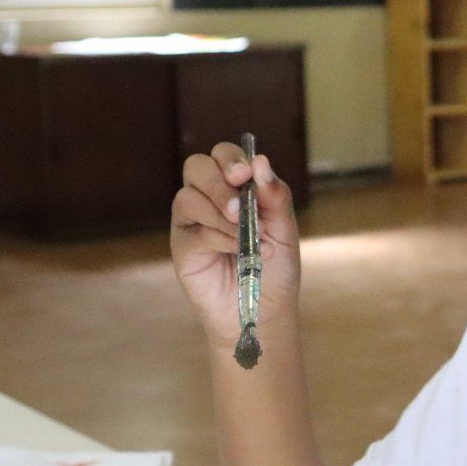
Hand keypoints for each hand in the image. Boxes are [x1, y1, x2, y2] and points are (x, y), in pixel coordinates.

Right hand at [170, 144, 300, 348]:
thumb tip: (261, 162)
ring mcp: (192, 220)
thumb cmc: (275, 268)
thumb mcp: (285, 230)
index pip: (224, 155)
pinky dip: (218, 236)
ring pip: (188, 196)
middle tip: (240, 207)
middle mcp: (209, 197)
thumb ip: (275, 196)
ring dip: (219, 212)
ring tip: (247, 236)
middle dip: (218, 181)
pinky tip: (237, 251)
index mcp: (235, 187)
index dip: (232, 158)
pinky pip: (192, 228)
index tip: (246, 174)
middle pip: (197, 166)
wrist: (264, 310)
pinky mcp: (182, 244)